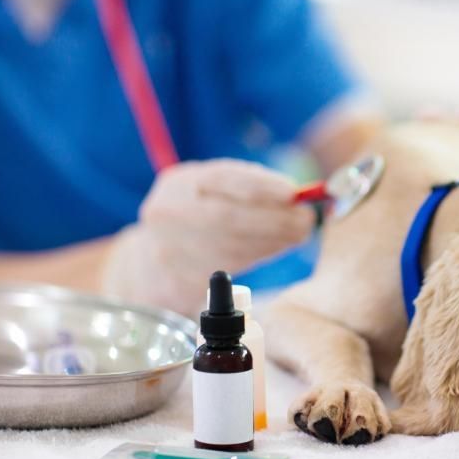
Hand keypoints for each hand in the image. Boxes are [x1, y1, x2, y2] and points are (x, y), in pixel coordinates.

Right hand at [102, 159, 313, 314]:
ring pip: (233, 245)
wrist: (152, 262)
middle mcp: (168, 213)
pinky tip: (278, 247)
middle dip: (274, 218)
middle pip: (228, 216)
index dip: (262, 185)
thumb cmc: (198, 218)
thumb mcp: (212, 192)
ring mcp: (170, 249)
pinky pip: (230, 267)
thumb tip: (297, 195)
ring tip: (298, 234)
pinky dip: (261, 255)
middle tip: (306, 220)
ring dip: (274, 240)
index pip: (223, 178)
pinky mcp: (181, 279)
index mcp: (178, 183)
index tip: (294, 193)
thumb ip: (249, 187)